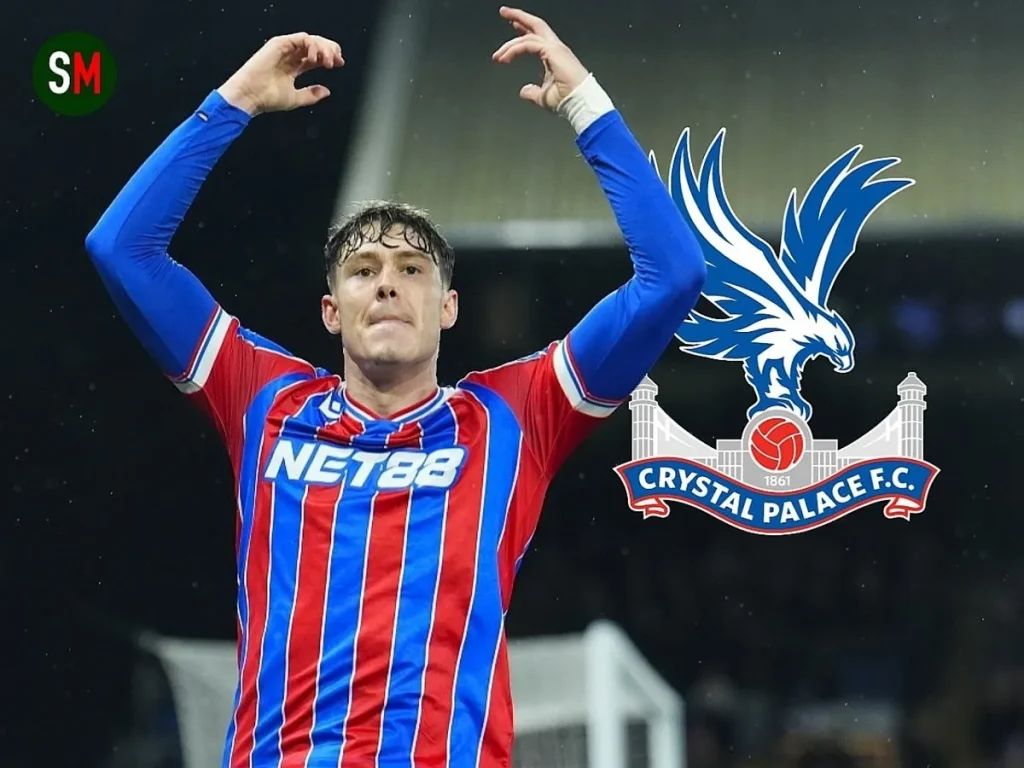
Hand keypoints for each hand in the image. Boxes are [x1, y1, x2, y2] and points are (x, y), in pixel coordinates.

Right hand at [218, 33, 343, 115]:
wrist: (250, 96)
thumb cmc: (267, 98)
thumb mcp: (295, 98)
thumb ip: (311, 94)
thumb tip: (326, 91)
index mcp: (293, 66)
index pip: (316, 57)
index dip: (330, 57)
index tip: (340, 64)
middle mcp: (290, 55)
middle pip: (316, 46)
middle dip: (330, 50)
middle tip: (337, 61)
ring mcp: (285, 48)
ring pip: (311, 40)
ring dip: (323, 48)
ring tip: (328, 62)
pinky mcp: (280, 44)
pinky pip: (302, 38)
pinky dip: (313, 45)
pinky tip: (316, 58)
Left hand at [491, 7, 588, 110]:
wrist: (580, 102)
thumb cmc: (568, 100)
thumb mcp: (544, 97)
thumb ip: (533, 93)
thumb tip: (524, 91)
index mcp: (554, 56)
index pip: (537, 36)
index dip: (523, 30)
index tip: (512, 26)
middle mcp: (556, 48)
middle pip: (536, 25)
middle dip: (519, 16)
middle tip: (504, 11)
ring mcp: (555, 48)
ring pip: (529, 35)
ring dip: (510, 43)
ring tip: (497, 54)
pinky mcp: (553, 51)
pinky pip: (528, 45)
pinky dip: (514, 50)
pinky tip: (504, 59)